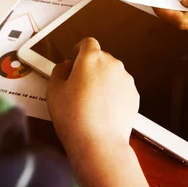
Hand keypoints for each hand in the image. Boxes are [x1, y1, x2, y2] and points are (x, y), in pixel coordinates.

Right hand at [46, 38, 138, 156]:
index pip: (87, 43)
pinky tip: (101, 109)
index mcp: (91, 58)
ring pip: (111, 73)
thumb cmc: (74, 118)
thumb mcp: (53, 91)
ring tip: (89, 101)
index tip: (75, 56)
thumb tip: (65, 67)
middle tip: (77, 84)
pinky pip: (120, 88)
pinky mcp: (134, 95)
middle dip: (89, 67)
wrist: (98, 143)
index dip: (80, 48)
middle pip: (100, 58)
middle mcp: (112, 64)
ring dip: (102, 80)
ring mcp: (125, 80)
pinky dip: (112, 93)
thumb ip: (58, 71)